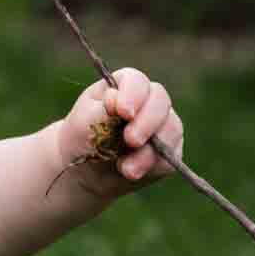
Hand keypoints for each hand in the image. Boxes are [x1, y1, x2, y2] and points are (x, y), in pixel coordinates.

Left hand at [55, 65, 182, 189]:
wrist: (84, 170)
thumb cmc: (83, 136)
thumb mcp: (85, 121)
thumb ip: (103, 108)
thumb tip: (115, 98)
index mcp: (125, 87)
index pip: (137, 82)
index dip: (133, 95)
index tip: (122, 112)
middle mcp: (149, 102)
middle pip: (160, 101)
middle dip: (147, 122)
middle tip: (131, 140)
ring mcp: (162, 126)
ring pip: (171, 130)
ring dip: (149, 151)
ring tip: (126, 168)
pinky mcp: (167, 152)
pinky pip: (170, 157)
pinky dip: (151, 166)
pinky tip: (131, 173)